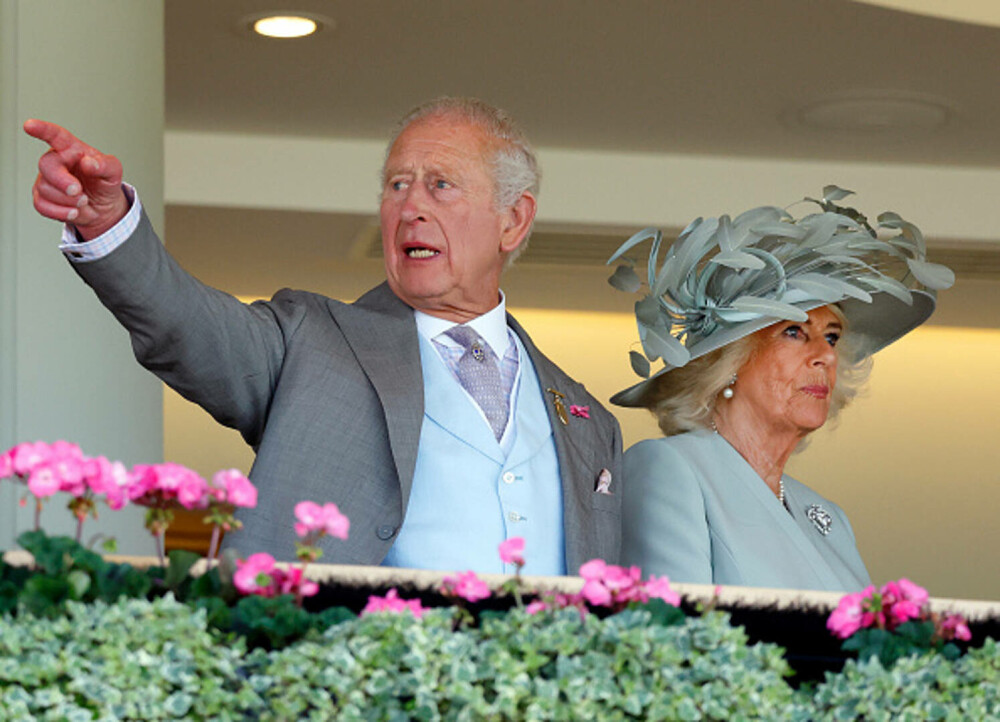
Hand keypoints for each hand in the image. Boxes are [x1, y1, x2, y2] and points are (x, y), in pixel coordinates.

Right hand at [24, 119, 129, 239]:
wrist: (103, 208)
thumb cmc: (104, 183)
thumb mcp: (113, 172)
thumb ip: (105, 164)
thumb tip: (89, 163)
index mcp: (71, 149)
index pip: (56, 135)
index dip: (42, 130)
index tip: (29, 125)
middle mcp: (57, 161)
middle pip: (46, 165)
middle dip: (63, 181)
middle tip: (79, 191)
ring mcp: (47, 179)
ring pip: (45, 189)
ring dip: (67, 200)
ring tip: (83, 201)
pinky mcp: (42, 197)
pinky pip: (41, 205)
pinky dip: (59, 212)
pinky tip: (73, 211)